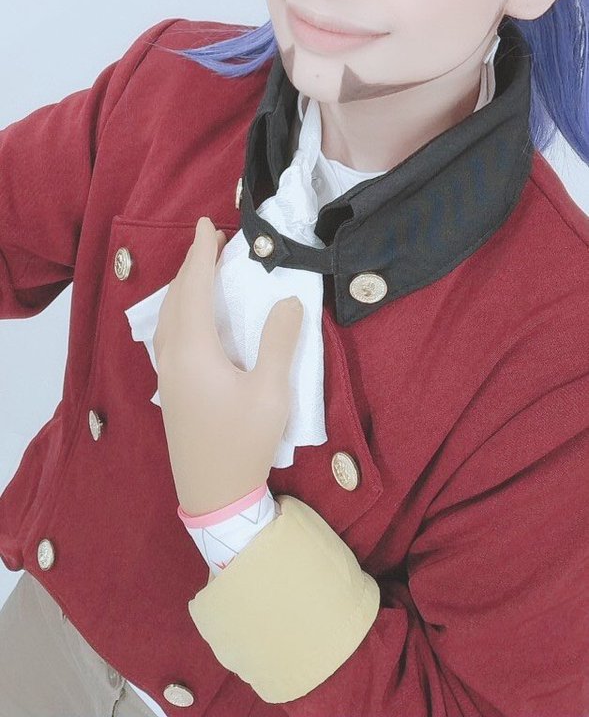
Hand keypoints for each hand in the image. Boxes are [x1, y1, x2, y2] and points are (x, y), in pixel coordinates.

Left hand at [153, 215, 302, 516]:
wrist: (214, 496)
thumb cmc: (243, 444)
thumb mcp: (271, 393)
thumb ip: (278, 342)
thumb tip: (288, 300)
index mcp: (194, 352)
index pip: (194, 289)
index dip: (201, 255)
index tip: (209, 225)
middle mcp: (173, 358)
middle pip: (176, 299)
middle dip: (192, 266)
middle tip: (211, 240)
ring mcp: (167, 376)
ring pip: (168, 318)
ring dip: (183, 288)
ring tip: (203, 270)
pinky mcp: (170, 391)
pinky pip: (168, 335)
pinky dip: (180, 311)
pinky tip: (193, 316)